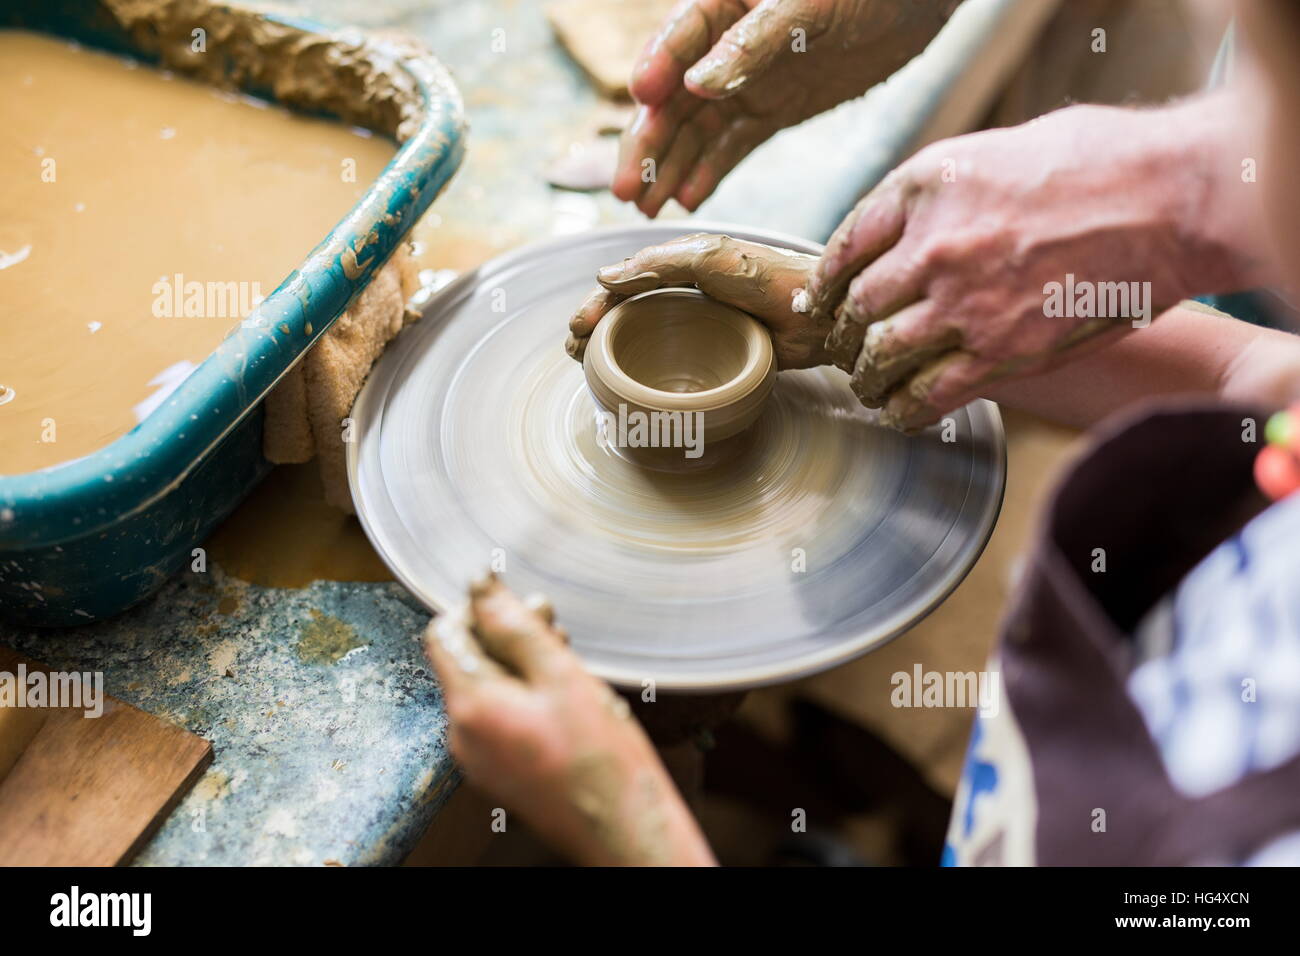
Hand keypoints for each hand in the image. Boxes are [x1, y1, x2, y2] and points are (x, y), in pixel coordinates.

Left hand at [423, 574, 714, 866]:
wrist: (621, 831)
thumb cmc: (600, 759)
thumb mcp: (561, 675)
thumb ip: (516, 626)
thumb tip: (479, 584)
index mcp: (471, 706)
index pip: (443, 634)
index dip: (477, 609)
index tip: (519, 605)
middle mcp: (462, 735)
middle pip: (465, 662)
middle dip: (504, 635)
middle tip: (552, 624)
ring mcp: (478, 758)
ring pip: (485, 690)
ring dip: (518, 665)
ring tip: (564, 658)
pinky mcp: (498, 773)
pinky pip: (497, 720)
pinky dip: (522, 698)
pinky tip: (562, 696)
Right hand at [566, 233, 828, 368]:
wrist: (819, 314)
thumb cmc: (769, 279)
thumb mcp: (711, 260)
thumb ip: (660, 263)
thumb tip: (605, 276)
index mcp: (683, 261)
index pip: (627, 281)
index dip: (597, 303)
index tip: (576, 329)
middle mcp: (688, 289)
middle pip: (628, 308)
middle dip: (595, 327)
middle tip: (573, 351)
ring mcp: (702, 320)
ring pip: (645, 333)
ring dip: (612, 348)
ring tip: (586, 365)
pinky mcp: (719, 348)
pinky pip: (673, 358)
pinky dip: (645, 368)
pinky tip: (632, 382)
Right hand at [613, 0, 958, 216]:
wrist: (917, 4)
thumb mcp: (808, 6)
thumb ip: (753, 44)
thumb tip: (699, 84)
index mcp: (725, 3)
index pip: (678, 39)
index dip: (658, 70)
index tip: (641, 99)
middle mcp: (725, 46)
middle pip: (674, 98)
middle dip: (648, 144)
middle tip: (626, 187)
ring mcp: (747, 82)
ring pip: (696, 130)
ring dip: (669, 168)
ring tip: (646, 207)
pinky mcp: (772, 110)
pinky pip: (731, 146)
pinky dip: (708, 172)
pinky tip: (687, 199)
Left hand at [807, 96, 1271, 429]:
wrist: (1171, 201)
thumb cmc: (1101, 162)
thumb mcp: (997, 151)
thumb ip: (943, 193)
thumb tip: (907, 229)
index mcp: (924, 188)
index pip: (845, 245)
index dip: (824, 283)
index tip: (819, 302)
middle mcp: (931, 247)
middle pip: (855, 307)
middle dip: (842, 335)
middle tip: (842, 349)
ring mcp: (961, 305)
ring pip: (879, 357)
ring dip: (865, 377)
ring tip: (865, 384)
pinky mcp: (999, 355)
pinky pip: (926, 396)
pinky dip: (902, 411)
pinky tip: (897, 413)